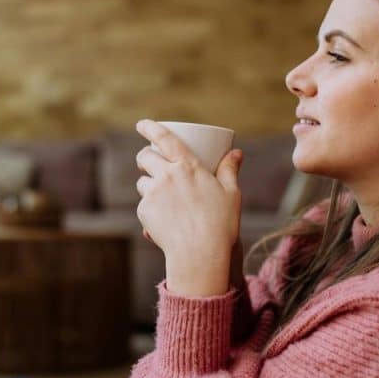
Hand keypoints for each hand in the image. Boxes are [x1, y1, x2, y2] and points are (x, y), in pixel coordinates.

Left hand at [134, 120, 242, 296]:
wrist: (200, 254)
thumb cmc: (220, 224)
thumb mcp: (231, 194)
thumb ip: (229, 170)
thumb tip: (237, 152)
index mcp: (188, 166)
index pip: (164, 138)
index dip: (151, 128)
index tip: (141, 124)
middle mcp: (167, 175)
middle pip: (145, 157)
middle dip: (145, 156)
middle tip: (150, 162)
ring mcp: (153, 193)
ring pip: (142, 182)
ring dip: (148, 184)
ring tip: (161, 195)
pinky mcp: (144, 211)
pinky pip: (144, 205)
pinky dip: (151, 209)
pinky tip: (163, 220)